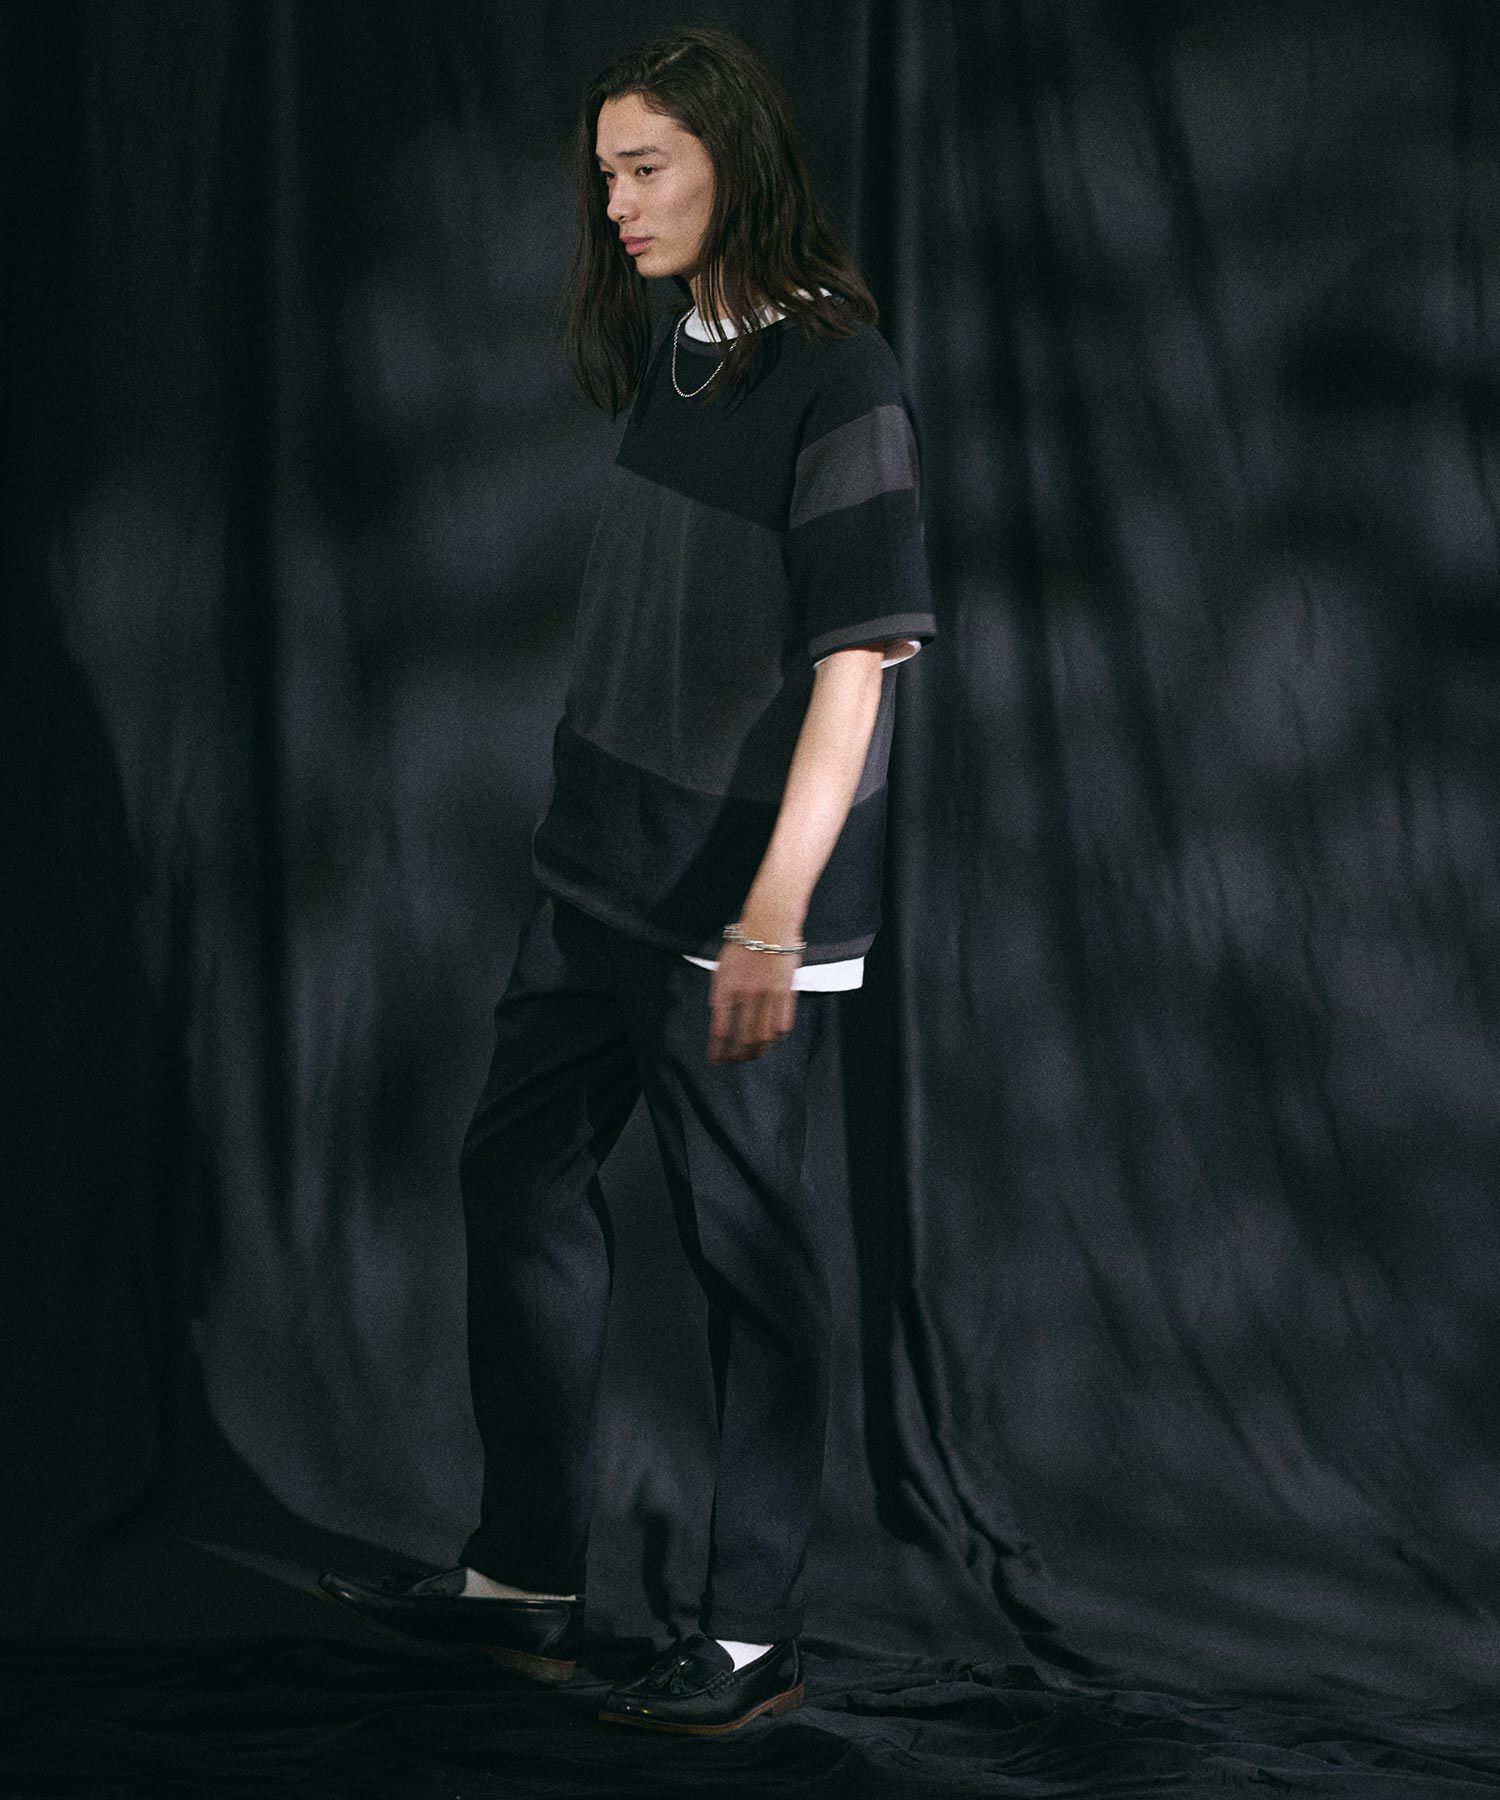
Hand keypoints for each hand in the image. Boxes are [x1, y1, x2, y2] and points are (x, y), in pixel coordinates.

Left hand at [707, 939, 800, 1063]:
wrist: (768, 925)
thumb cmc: (742, 944)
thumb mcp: (721, 969)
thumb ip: (721, 994)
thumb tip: (721, 1018)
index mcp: (725, 989)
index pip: (720, 1029)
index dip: (718, 1050)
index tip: (716, 1059)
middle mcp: (746, 996)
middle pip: (743, 1038)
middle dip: (737, 1056)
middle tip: (735, 1061)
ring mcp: (768, 996)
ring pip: (763, 1036)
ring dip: (757, 1050)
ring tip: (753, 1055)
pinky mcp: (786, 993)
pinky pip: (782, 1024)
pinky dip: (776, 1036)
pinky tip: (771, 1038)